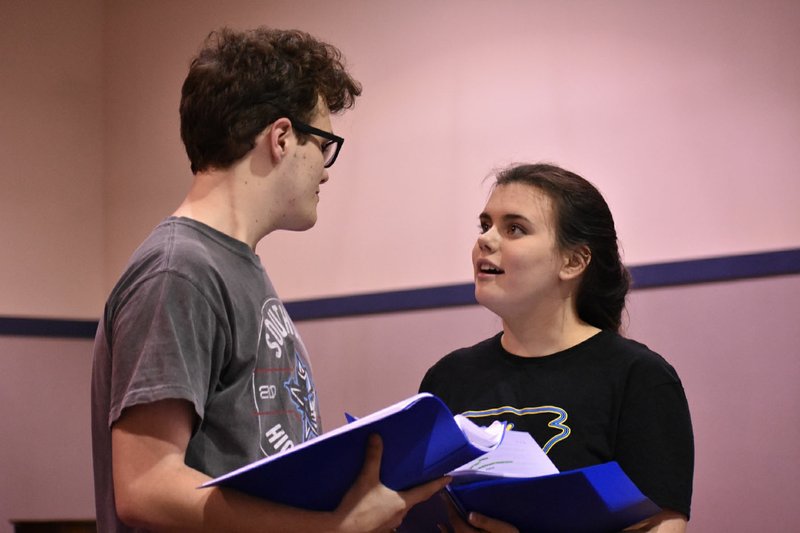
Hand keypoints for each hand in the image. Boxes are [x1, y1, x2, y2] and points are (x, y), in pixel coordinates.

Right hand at [333, 434, 450, 532]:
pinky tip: (378, 501)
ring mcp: (390, 524)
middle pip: (412, 500)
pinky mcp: (379, 528)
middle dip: (415, 490)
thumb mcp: (366, 478)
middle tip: (417, 479)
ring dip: (399, 499)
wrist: (341, 530)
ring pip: (399, 508)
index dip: (437, 484)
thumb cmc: (359, 506)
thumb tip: (376, 437)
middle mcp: (400, 515)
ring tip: (394, 488)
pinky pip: (388, 515)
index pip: (425, 491)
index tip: (449, 478)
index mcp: (402, 502)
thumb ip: (373, 457)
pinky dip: (387, 507)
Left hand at [441, 492, 518, 532]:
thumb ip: (485, 522)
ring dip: (446, 525)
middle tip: (444, 498)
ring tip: (442, 513)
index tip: (444, 494)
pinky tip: (443, 528)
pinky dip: (447, 532)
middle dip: (449, 511)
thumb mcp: (501, 528)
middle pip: (453, 525)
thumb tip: (469, 514)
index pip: (456, 519)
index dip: (450, 506)